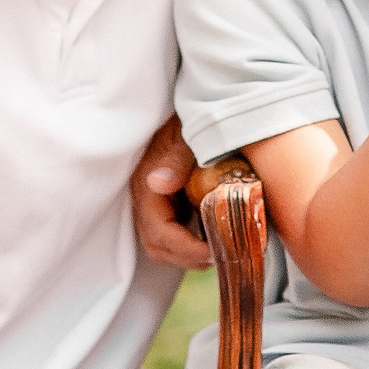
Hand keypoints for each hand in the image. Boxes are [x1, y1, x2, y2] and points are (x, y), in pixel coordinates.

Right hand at [131, 117, 211, 270]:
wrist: (189, 110)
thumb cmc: (187, 122)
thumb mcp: (184, 136)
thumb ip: (174, 159)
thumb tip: (159, 183)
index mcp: (146, 186)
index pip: (159, 234)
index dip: (186, 250)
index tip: (216, 252)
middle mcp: (146, 199)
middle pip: (158, 247)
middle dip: (188, 258)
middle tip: (222, 256)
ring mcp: (155, 203)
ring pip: (163, 245)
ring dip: (188, 255)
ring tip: (220, 251)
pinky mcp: (167, 202)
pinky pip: (173, 232)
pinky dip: (191, 243)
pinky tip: (215, 236)